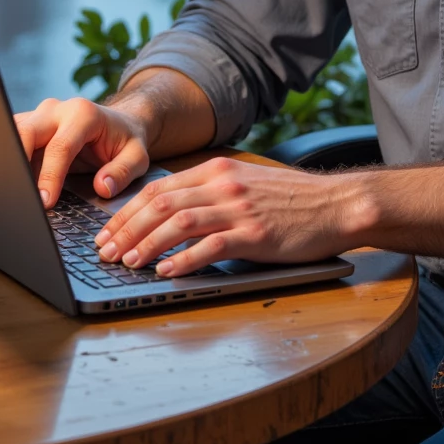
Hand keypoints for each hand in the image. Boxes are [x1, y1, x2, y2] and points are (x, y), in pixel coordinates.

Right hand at [14, 95, 151, 206]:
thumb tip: (102, 187)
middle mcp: (57, 110)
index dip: (50, 176)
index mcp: (83, 114)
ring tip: (11, 191)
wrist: (119, 122)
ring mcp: (40, 115)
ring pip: (12, 132)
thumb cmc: (126, 140)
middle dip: (18, 164)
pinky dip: (8, 158)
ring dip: (9, 160)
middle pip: (26, 132)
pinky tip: (11, 181)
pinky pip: (11, 138)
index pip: (60, 147)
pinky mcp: (30, 124)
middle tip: (20, 197)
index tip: (45, 202)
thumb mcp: (138, 156)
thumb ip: (123, 171)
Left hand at [93, 154, 360, 275]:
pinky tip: (167, 272)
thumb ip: (211, 193)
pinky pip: (210, 246)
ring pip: (178, 222)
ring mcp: (239, 208)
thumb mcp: (245, 184)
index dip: (126, 212)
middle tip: (105, 253)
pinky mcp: (256, 235)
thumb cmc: (292, 201)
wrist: (338, 204)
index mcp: (217, 170)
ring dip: (147, 244)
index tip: (107, 232)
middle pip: (160, 204)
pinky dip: (183, 260)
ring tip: (128, 263)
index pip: (158, 188)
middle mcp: (223, 184)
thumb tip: (170, 214)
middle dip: (126, 230)